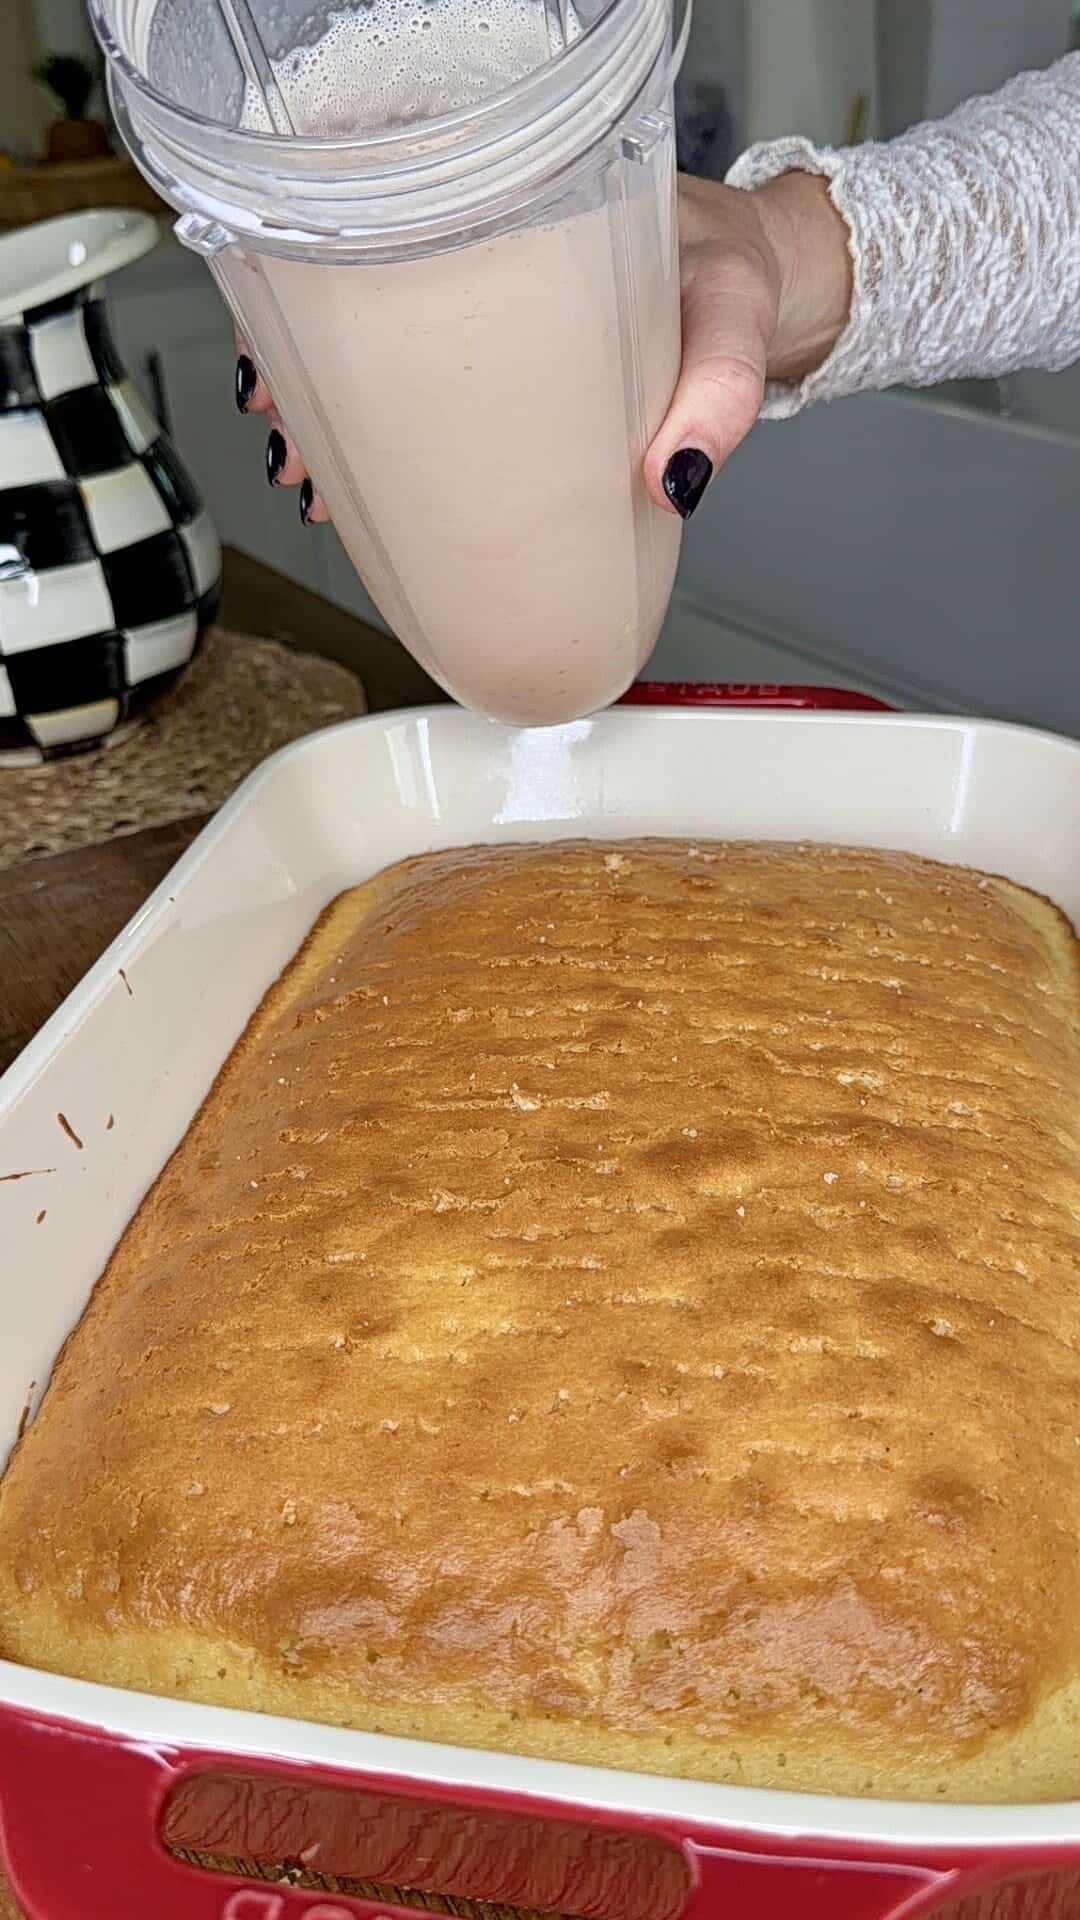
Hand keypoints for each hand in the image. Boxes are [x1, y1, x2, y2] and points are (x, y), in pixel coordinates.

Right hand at [232, 170, 851, 528]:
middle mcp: (482, 257)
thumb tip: (676, 481)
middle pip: (356, 301)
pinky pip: (424, 386)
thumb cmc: (733, 273)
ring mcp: (485, 312)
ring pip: (377, 352)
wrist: (765, 279)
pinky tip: (358, 480)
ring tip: (308, 474)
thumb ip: (719, 392)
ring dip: (332, 417)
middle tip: (287, 442)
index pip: (380, 231)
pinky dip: (384, 433)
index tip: (281, 361)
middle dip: (304, 375)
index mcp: (514, 215)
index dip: (312, 295)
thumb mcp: (733, 315)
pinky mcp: (501, 360)